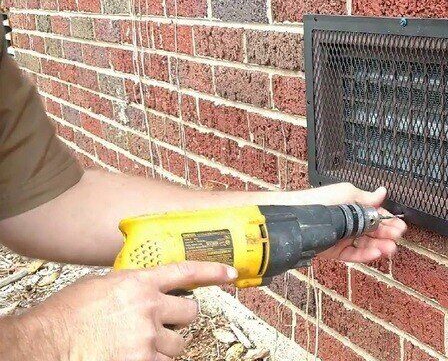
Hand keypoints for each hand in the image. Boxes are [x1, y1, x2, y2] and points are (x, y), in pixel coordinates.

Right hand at [3, 262, 236, 360]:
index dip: (212, 272)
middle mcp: (148, 308)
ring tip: (136, 345)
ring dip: (163, 346)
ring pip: (178, 344)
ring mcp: (147, 338)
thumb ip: (128, 286)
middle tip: (161, 324)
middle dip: (178, 319)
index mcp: (137, 284)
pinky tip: (133, 355)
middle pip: (190, 312)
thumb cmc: (62, 318)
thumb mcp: (98, 287)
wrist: (41, 346)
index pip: (186, 272)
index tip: (229, 273)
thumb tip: (144, 289)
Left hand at [284, 183, 406, 262]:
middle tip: (397, 237)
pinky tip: (376, 253)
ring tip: (390, 248)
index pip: (376, 215)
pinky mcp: (336, 252)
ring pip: (366, 244)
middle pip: (373, 231)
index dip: (388, 220)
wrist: (298, 216)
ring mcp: (344, 238)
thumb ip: (366, 198)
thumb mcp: (346, 193)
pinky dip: (366, 255)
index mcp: (354, 208)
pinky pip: (354, 254)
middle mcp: (350, 223)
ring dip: (380, 246)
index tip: (400, 226)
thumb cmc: (320, 200)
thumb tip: (382, 192)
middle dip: (387, 234)